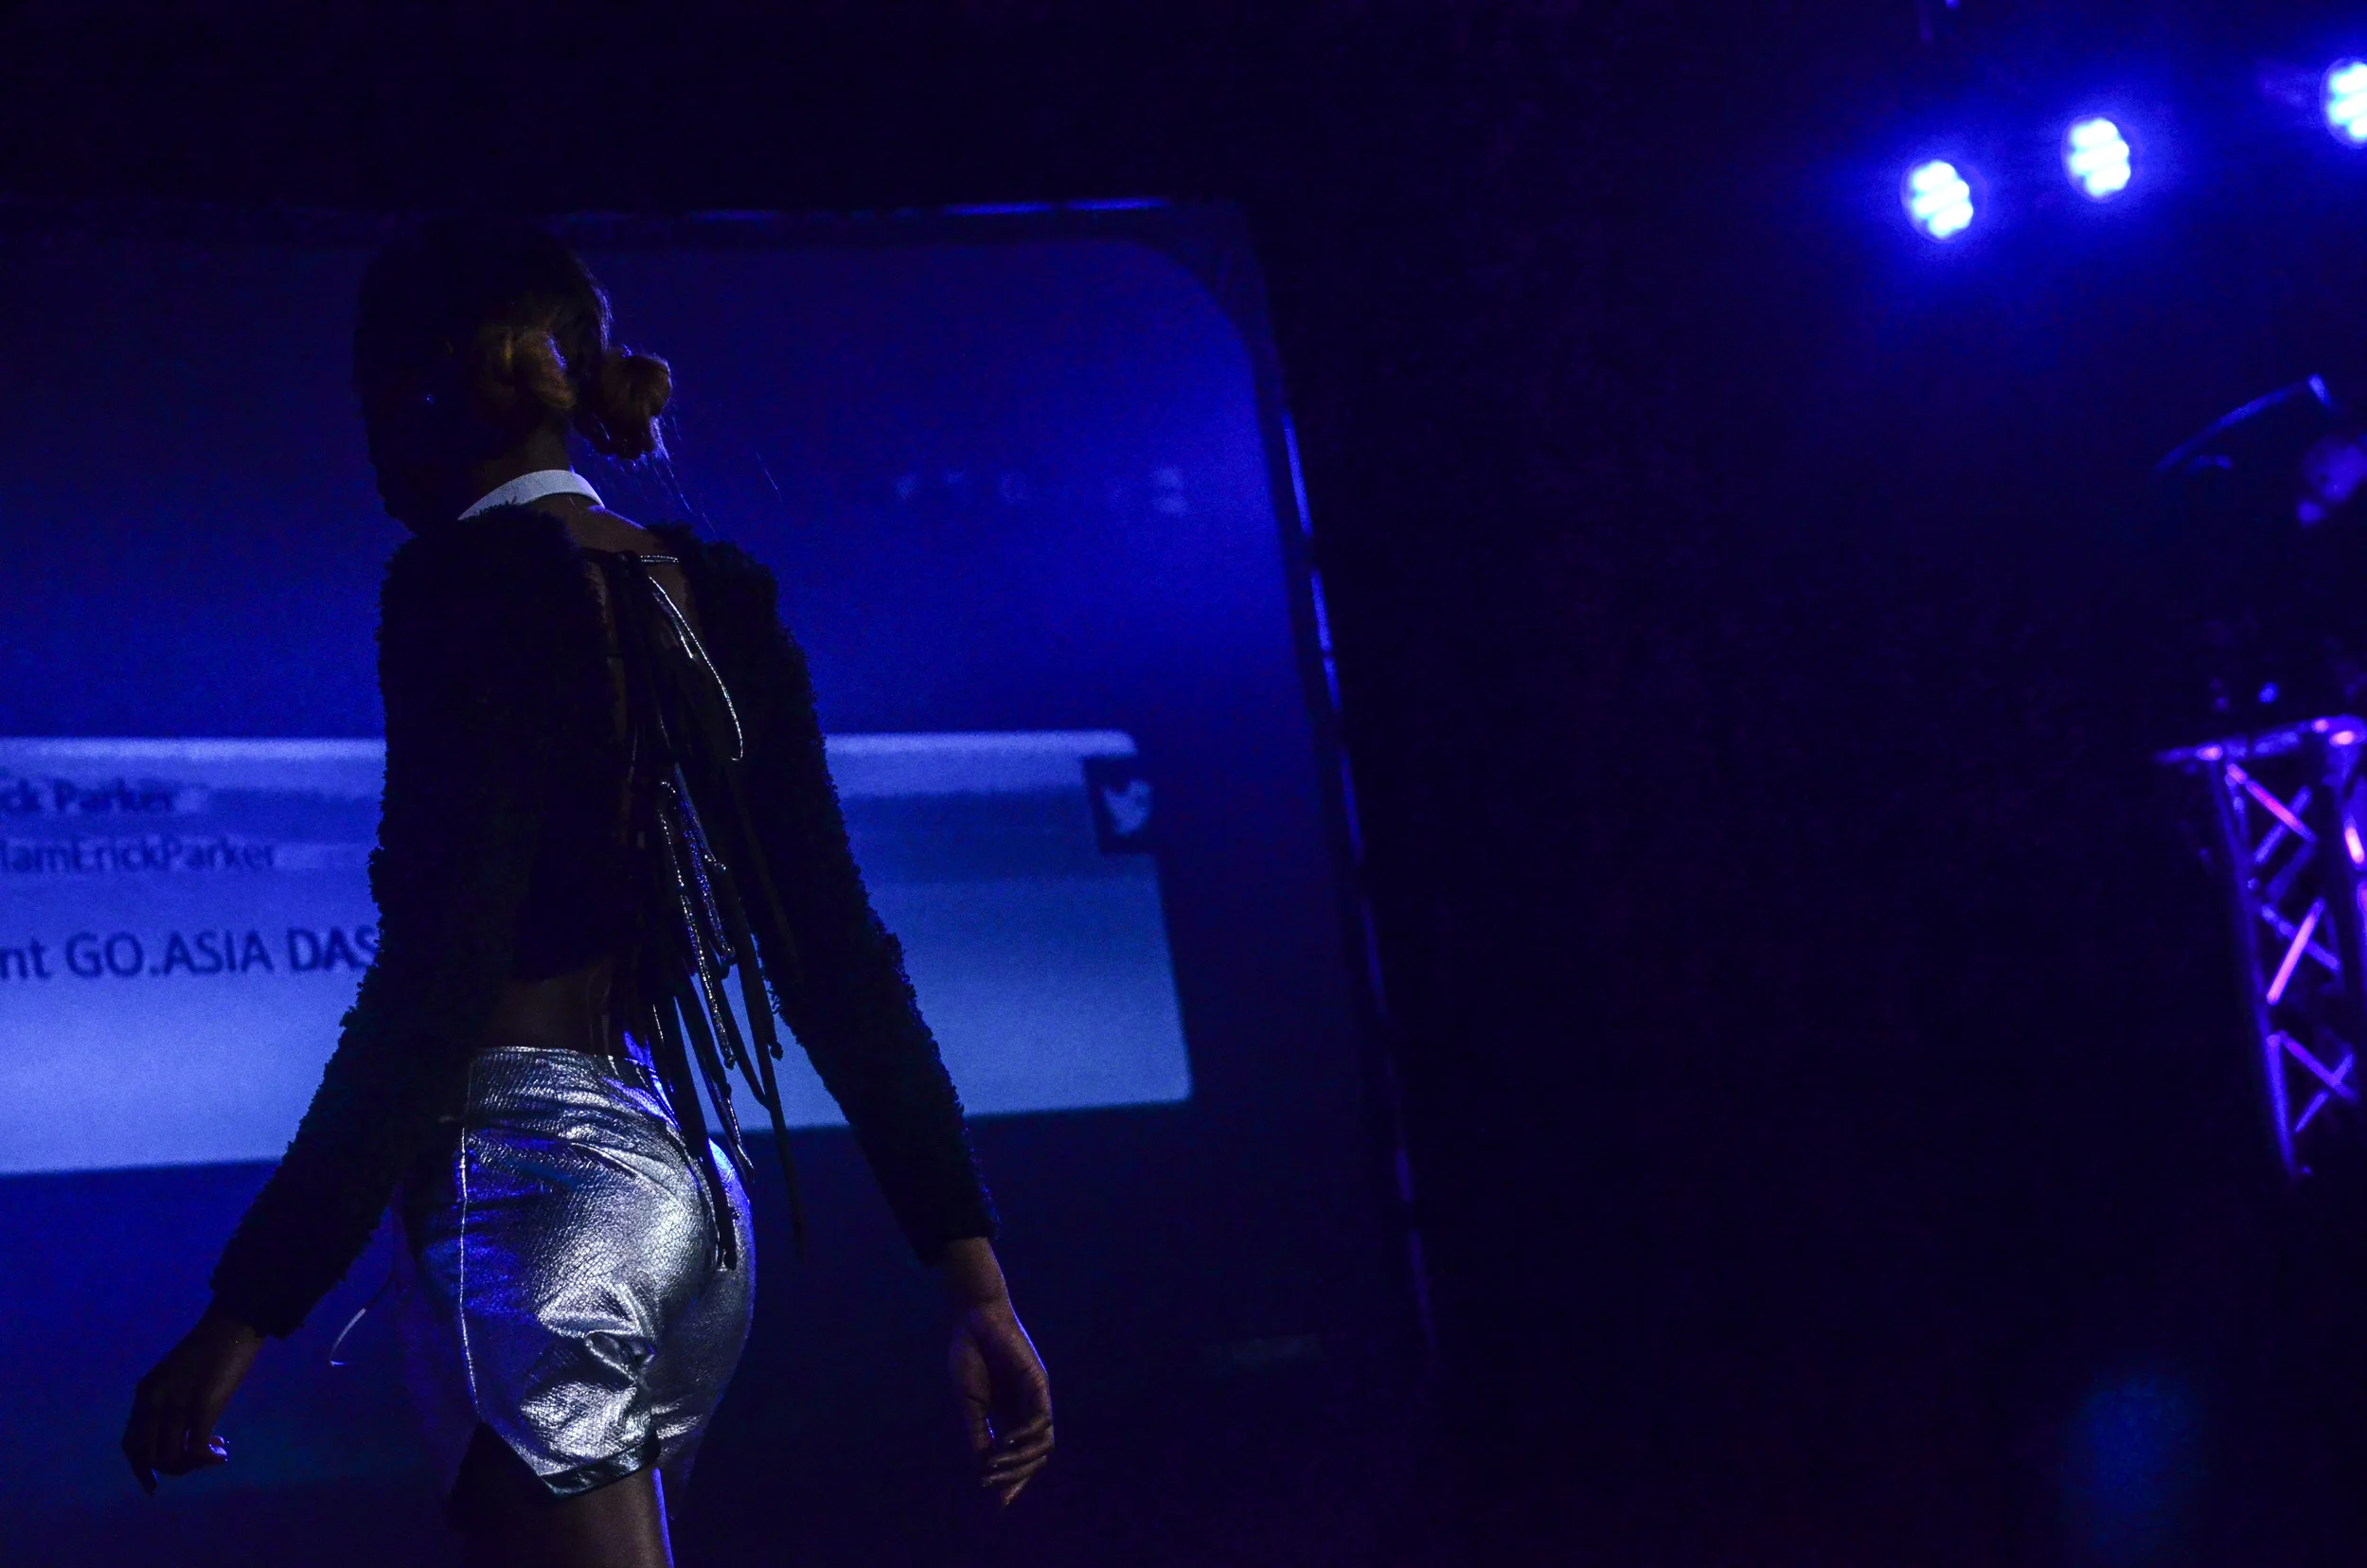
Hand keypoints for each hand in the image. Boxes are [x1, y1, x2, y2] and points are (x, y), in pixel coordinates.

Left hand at [122, 1303, 263, 1493]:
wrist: (234, 1322)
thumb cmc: (211, 1345)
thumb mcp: (176, 1374)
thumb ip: (169, 1399)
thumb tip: (177, 1431)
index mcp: (145, 1393)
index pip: (131, 1444)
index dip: (142, 1469)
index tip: (156, 1484)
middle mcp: (154, 1402)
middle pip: (147, 1456)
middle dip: (171, 1469)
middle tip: (196, 1463)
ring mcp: (176, 1405)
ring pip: (170, 1457)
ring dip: (191, 1465)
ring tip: (214, 1453)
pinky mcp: (202, 1407)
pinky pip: (195, 1449)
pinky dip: (206, 1459)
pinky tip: (221, 1454)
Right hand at [940, 1240, 1052, 1506]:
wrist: (972, 1319)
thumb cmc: (969, 1356)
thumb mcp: (970, 1404)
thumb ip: (979, 1435)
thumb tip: (984, 1471)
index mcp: (1010, 1416)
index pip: (1020, 1457)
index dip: (1013, 1480)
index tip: (998, 1503)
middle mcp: (1028, 1410)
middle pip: (1036, 1455)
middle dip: (1018, 1477)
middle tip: (997, 1492)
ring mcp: (1036, 1397)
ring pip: (1043, 1442)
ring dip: (1022, 1460)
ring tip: (997, 1469)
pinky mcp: (1039, 1382)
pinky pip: (1042, 1418)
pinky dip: (1027, 1435)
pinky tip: (1008, 1442)